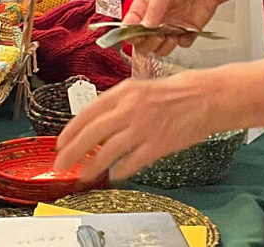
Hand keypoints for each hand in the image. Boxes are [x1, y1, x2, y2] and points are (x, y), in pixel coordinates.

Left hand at [54, 60, 263, 182]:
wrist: (203, 97)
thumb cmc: (171, 92)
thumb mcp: (138, 89)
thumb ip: (116, 104)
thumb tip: (94, 123)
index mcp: (122, 93)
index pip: (87, 114)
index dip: (70, 131)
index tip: (60, 144)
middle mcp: (128, 109)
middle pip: (91, 134)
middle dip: (71, 152)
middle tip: (60, 164)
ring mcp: (142, 129)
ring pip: (107, 152)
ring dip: (91, 166)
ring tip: (82, 175)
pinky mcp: (156, 146)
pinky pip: (130, 163)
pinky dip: (119, 171)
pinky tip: (113, 175)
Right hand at [126, 0, 263, 57]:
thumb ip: (154, 8)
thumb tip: (144, 26)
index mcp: (144, 7)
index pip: (130, 26)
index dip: (130, 33)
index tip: (135, 34)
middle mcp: (156, 19)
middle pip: (143, 43)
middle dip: (147, 43)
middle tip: (156, 34)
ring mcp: (171, 27)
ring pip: (161, 49)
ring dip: (164, 46)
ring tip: (171, 34)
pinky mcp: (187, 32)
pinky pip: (182, 45)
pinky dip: (183, 42)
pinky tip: (185, 31)